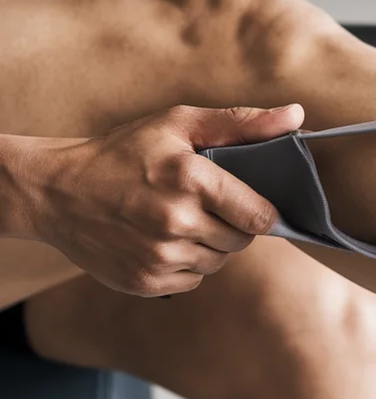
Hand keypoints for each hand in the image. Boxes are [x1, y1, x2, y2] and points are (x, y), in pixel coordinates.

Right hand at [30, 104, 304, 296]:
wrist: (55, 192)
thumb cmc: (125, 151)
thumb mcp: (180, 123)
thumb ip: (243, 123)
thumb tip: (297, 116)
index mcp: (190, 178)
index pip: (260, 215)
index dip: (264, 212)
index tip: (255, 205)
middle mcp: (176, 221)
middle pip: (242, 241)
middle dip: (235, 225)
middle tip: (209, 206)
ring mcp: (159, 255)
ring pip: (218, 262)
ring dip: (212, 245)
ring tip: (184, 219)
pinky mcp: (145, 281)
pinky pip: (192, 280)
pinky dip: (187, 263)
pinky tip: (164, 240)